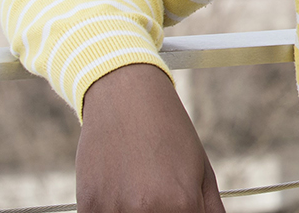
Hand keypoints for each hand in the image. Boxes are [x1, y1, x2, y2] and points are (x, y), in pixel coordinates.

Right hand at [76, 63, 225, 212]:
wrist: (126, 97)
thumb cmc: (169, 131)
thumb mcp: (202, 170)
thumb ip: (210, 209)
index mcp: (181, 204)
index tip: (183, 207)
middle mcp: (146, 212)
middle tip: (158, 191)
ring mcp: (113, 211)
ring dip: (135, 211)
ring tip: (139, 186)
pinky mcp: (88, 206)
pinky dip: (113, 210)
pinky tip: (119, 188)